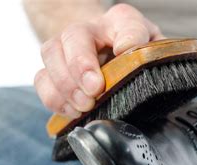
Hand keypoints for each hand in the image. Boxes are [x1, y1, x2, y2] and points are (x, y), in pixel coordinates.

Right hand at [34, 4, 163, 117]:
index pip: (126, 24)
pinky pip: (41, 79)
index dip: (127, 39)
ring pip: (51, 53)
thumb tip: (151, 73)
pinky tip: (73, 111)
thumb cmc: (134, 54)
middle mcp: (90, 28)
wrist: (109, 51)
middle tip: (94, 90)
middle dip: (81, 65)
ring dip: (65, 84)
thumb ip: (154, 59)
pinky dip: (54, 98)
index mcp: (122, 21)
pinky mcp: (52, 68)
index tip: (125, 54)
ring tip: (84, 105)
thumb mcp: (153, 53)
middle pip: (75, 35)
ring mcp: (66, 46)